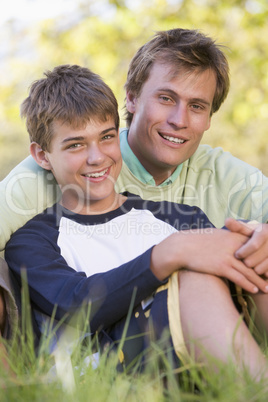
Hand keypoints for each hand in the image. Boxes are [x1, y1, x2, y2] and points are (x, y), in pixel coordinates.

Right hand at [151, 228, 267, 293]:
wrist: (182, 247)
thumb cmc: (197, 241)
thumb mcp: (215, 234)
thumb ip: (228, 237)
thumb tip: (235, 242)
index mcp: (233, 236)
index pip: (255, 246)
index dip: (264, 255)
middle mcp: (233, 246)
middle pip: (255, 259)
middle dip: (265, 269)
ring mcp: (228, 256)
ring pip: (249, 271)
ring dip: (260, 281)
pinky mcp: (221, 266)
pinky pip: (239, 277)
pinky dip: (248, 284)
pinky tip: (255, 290)